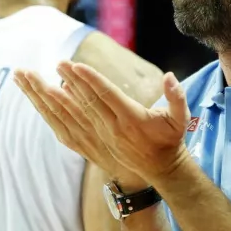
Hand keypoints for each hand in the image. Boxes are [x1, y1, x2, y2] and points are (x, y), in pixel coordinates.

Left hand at [13, 62, 190, 185]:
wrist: (160, 168)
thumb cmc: (170, 139)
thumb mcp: (180, 118)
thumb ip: (177, 97)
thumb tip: (170, 76)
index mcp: (132, 118)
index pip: (107, 95)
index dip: (91, 80)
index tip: (77, 66)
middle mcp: (113, 127)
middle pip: (88, 100)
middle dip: (72, 80)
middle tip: (58, 62)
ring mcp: (103, 134)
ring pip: (79, 110)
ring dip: (61, 93)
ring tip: (50, 75)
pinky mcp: (97, 139)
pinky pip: (77, 121)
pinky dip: (64, 107)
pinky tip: (53, 94)